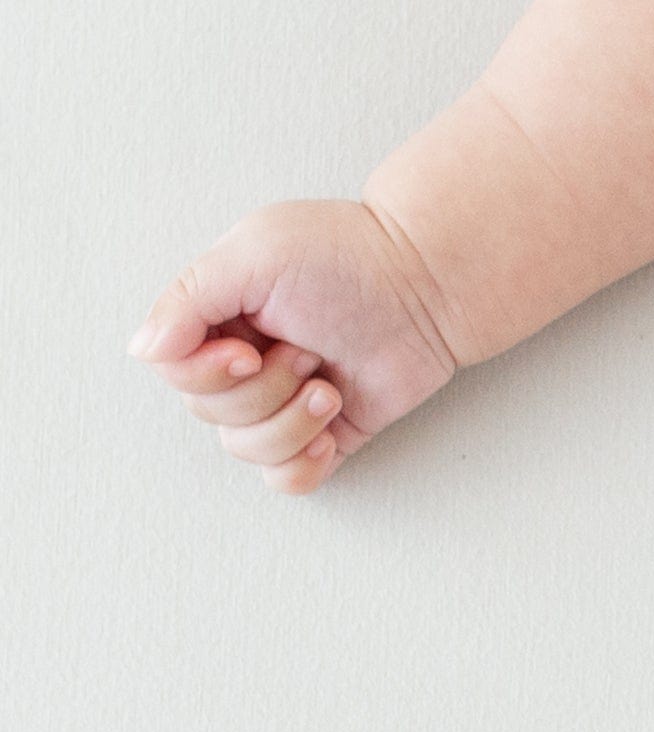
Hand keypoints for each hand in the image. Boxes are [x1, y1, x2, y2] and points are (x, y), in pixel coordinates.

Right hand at [125, 198, 464, 494]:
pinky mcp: (328, 431)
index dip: (205, 374)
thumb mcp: (255, 252)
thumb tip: (144, 349)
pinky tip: (326, 437)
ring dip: (289, 423)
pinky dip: (301, 466)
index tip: (248, 350)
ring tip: (329, 385)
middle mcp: (248, 361)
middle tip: (308, 350)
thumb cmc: (350, 255)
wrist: (431, 280)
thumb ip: (188, 298)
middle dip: (261, 389)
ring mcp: (288, 399)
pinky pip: (287, 479)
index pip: (175, 372)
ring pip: (245, 448)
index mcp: (222, 318)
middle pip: (210, 413)